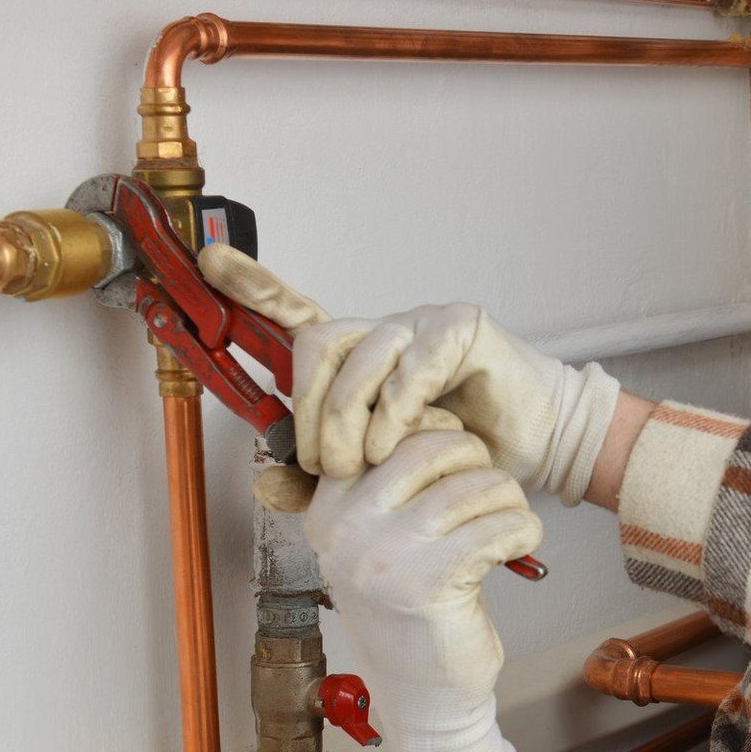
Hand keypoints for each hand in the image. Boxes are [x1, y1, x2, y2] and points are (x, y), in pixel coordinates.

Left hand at [199, 245, 620, 506]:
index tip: (212, 263)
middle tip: (325, 465)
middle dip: (311, 410)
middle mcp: (386, 332)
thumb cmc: (466, 454)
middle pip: (320, 343)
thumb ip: (326, 480)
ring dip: (351, 416)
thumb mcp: (384, 474)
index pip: (300, 316)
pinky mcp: (461, 327)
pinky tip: (397, 442)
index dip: (256, 286)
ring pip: (362, 354)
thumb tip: (268, 488)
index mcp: (361, 358)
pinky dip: (397, 410)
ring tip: (362, 463)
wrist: (538, 447)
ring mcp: (423, 324)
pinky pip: (412, 364)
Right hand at [305, 428, 542, 751]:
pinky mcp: (429, 582)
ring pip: (475, 484)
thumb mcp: (376, 541)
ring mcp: (383, 555)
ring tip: (507, 523)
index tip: (457, 464)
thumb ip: (386, 482)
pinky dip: (523, 530)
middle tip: (491, 492)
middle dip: (479, 462)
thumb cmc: (411, 611)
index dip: (437, 433)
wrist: (423, 696)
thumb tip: (419, 403)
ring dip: (508, 501)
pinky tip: (520, 546)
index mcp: (328, 507)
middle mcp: (345, 527)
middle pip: (434, 446)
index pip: (385, 430)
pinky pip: (499, 524)